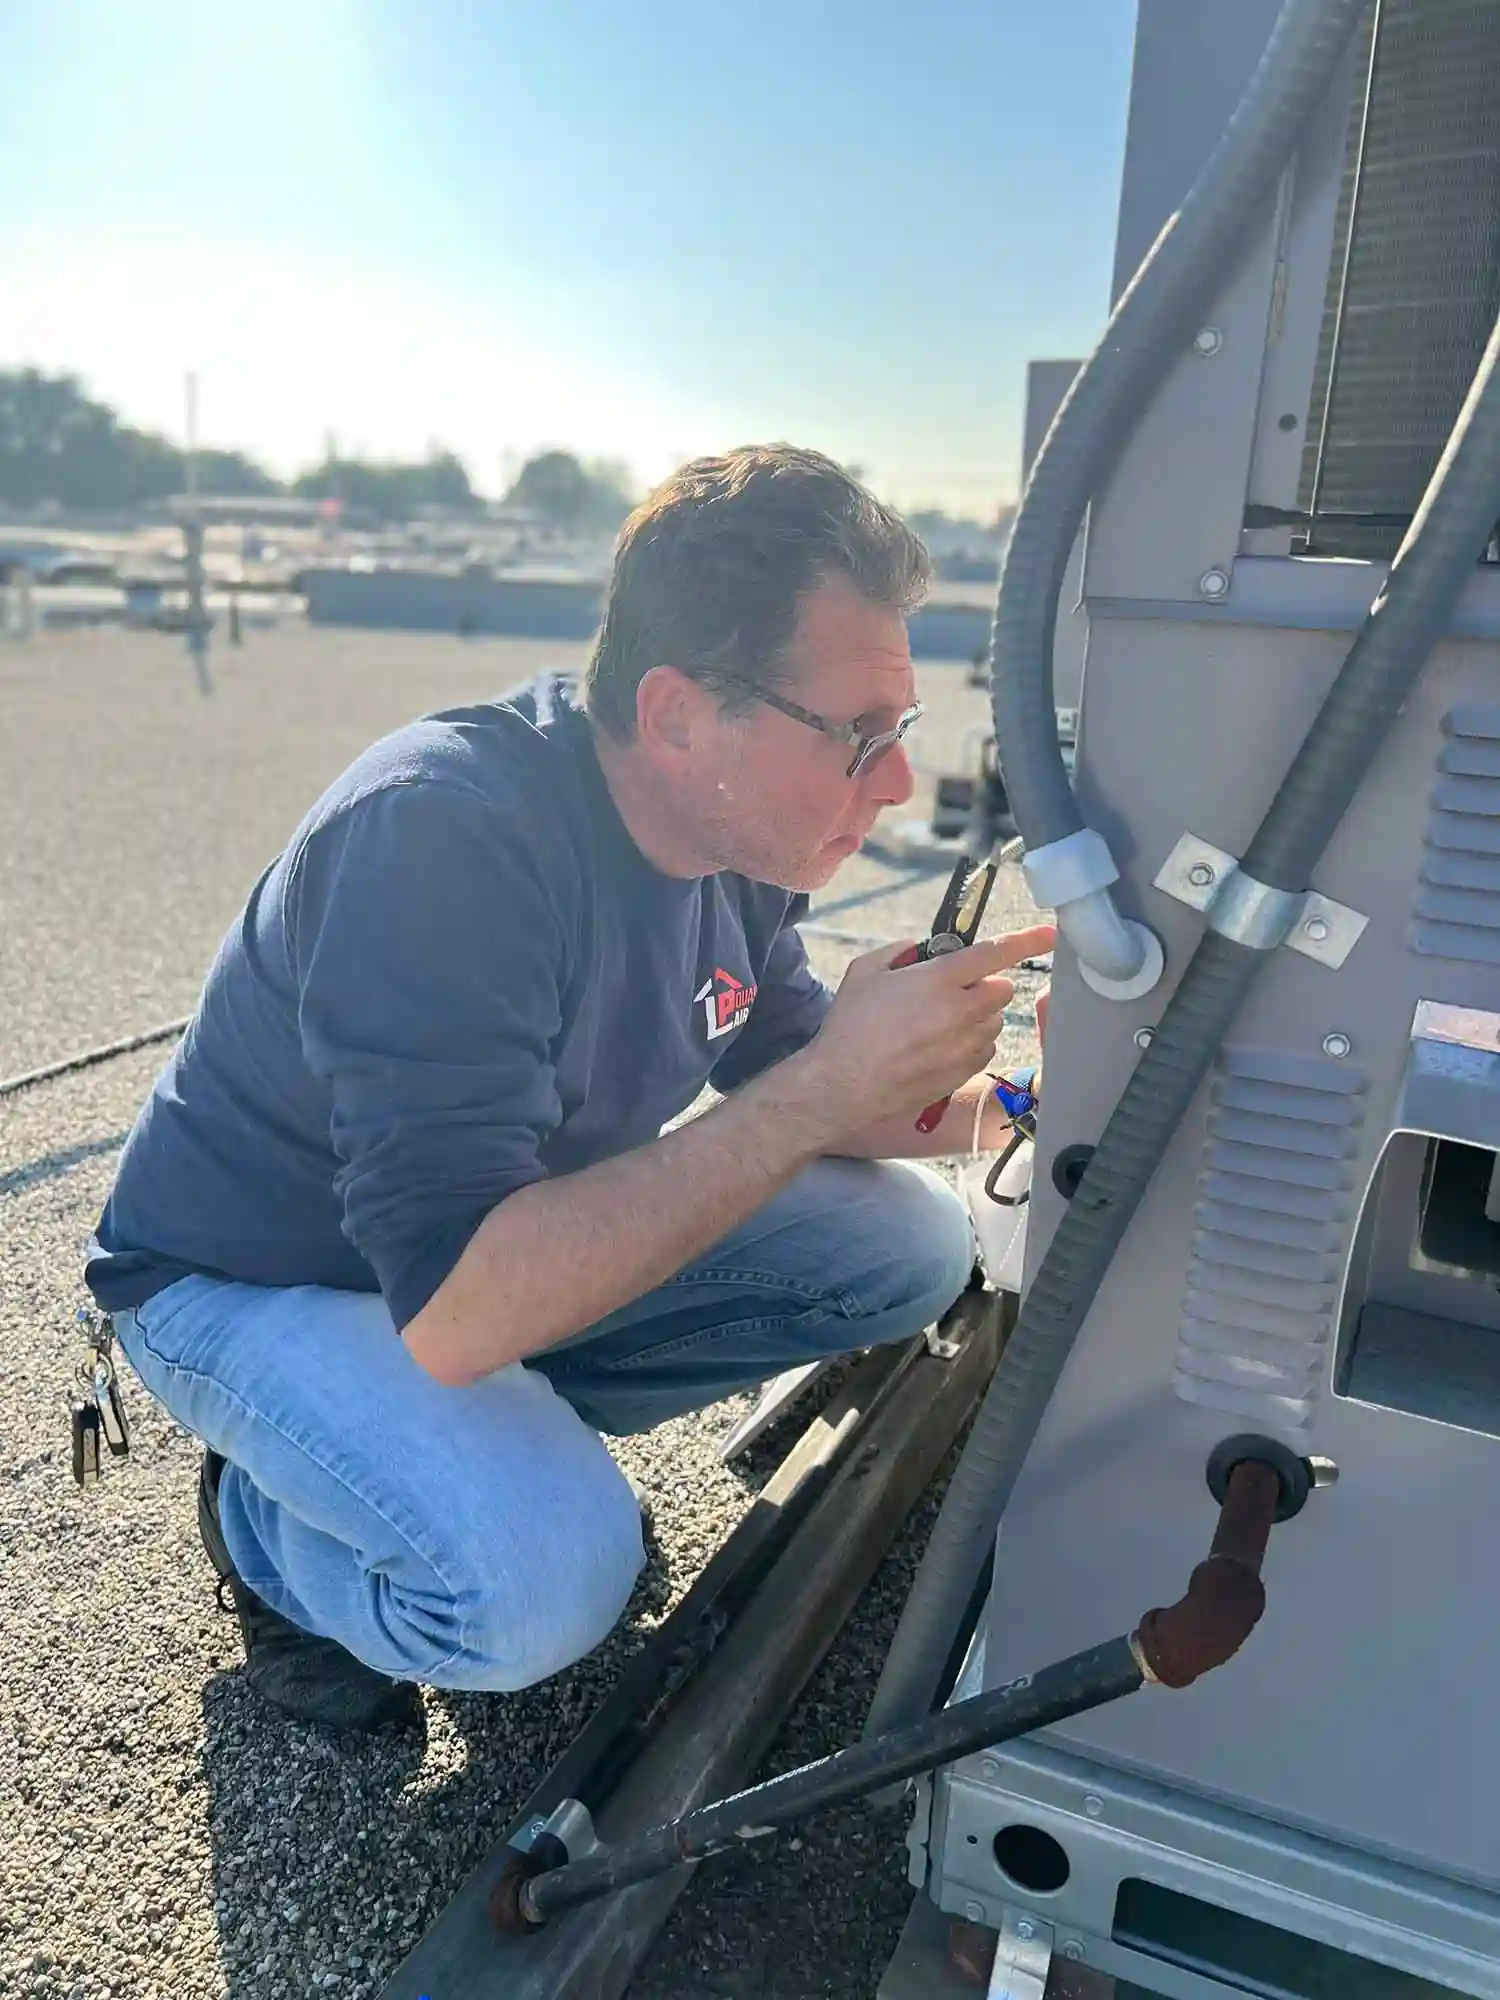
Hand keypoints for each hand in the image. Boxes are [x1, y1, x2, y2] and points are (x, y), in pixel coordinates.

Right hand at [798, 925, 1054, 1144]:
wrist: (844, 1084)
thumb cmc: (850, 1024)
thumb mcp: (866, 970)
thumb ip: (902, 950)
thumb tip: (925, 951)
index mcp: (939, 978)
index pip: (995, 952)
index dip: (1027, 940)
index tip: (1049, 934)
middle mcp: (961, 1010)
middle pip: (1002, 988)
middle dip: (983, 984)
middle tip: (950, 991)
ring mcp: (966, 1044)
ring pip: (995, 1019)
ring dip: (978, 1015)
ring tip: (938, 1023)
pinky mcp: (965, 1070)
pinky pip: (986, 1047)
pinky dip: (971, 1041)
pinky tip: (938, 1046)